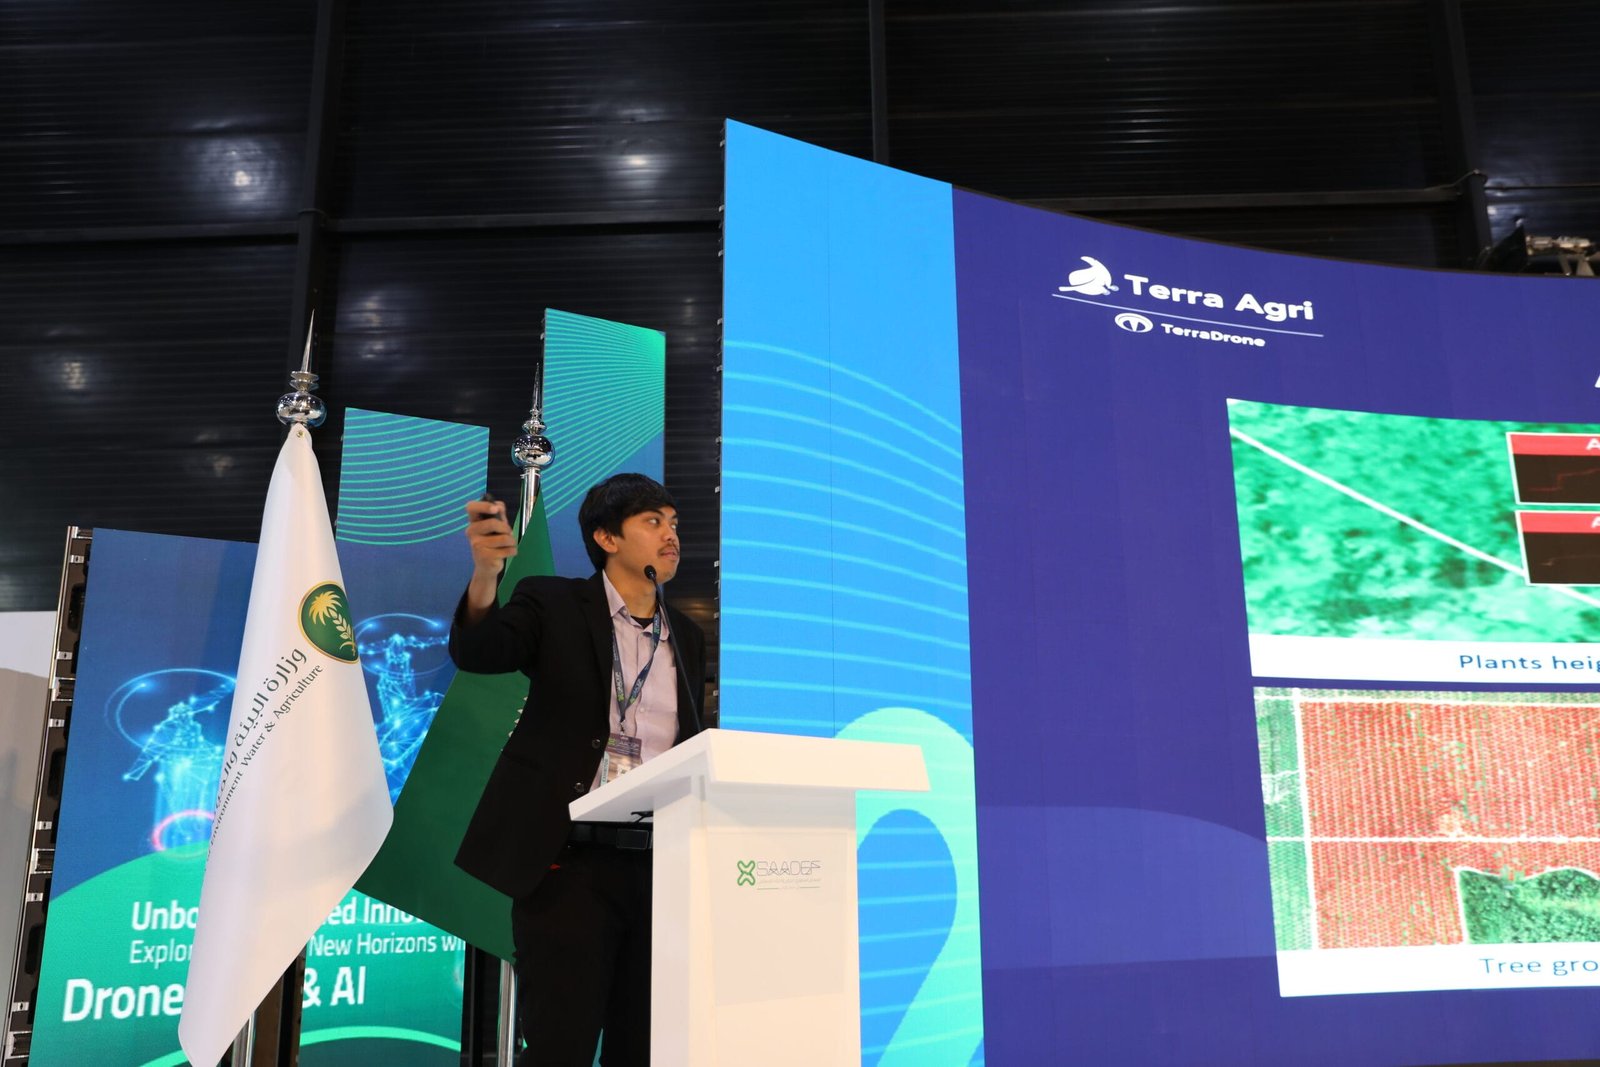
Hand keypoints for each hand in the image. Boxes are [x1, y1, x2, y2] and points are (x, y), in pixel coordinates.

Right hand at [464, 498, 514, 620]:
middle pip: (494, 523)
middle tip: (507, 533)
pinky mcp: (485, 557)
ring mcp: (477, 545)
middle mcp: (471, 532)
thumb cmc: (492, 543)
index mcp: (473, 522)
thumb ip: (499, 515)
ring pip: (505, 538)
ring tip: (507, 545)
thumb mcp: (495, 527)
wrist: (486, 567)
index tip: (495, 509)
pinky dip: (513, 551)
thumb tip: (499, 506)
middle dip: (506, 528)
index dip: (483, 506)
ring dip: (512, 541)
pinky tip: (506, 553)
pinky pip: (508, 549)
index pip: (471, 507)